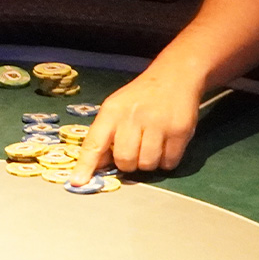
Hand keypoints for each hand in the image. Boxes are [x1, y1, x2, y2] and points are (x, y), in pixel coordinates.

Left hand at [70, 67, 201, 184]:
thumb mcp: (116, 108)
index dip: (86, 165)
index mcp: (111, 111)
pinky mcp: (180, 131)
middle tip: (134, 150)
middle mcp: (132, 117)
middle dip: (128, 163)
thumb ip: (105, 135)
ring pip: (147, 165)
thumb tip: (96, 166)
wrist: (174, 77)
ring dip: (148, 163)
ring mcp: (157, 124)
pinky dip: (166, 161)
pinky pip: (169, 163)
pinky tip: (165, 145)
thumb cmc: (139, 98)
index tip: (78, 182)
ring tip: (150, 146)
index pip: (94, 143)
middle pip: (124, 160)